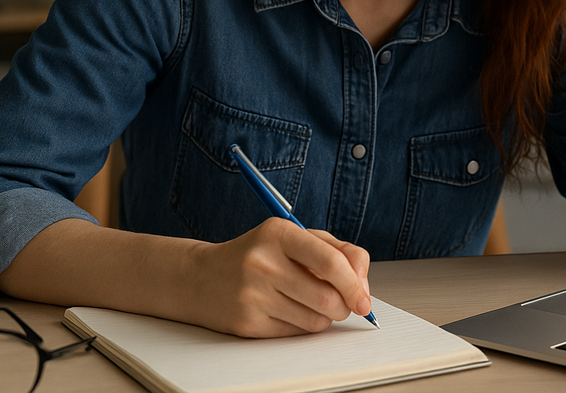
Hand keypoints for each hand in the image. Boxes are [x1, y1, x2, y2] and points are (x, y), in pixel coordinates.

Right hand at [189, 218, 371, 337]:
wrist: (201, 277)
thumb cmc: (258, 255)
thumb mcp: (295, 238)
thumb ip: (337, 251)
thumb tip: (363, 283)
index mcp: (278, 233)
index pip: (331, 261)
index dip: (355, 284)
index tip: (364, 298)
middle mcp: (263, 263)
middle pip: (327, 297)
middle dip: (345, 306)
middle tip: (343, 304)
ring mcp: (252, 294)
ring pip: (314, 320)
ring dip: (325, 317)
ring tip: (313, 304)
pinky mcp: (247, 323)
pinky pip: (295, 333)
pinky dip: (303, 326)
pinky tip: (290, 311)